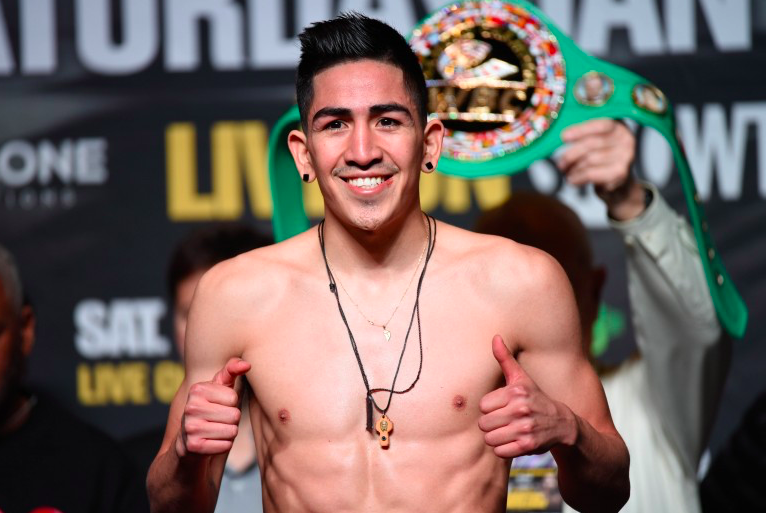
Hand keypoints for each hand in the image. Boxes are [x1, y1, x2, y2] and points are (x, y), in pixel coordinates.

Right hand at [176, 357, 250, 456]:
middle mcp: (190, 407)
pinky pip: (225, 446)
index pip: (233, 397)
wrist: (189, 442)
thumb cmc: (212, 410)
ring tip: (216, 430)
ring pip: (232, 431)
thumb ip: (231, 371)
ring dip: (229, 433)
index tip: (220, 405)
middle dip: (232, 420)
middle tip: (219, 421)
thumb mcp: (220, 388)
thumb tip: (246, 364)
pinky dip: (223, 446)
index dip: (232, 404)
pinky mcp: (193, 446)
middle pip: (234, 415)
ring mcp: (190, 428)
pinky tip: (212, 442)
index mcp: (197, 390)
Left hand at [479, 335, 576, 457]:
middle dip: (490, 425)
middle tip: (503, 421)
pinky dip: (503, 449)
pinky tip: (513, 442)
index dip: (490, 408)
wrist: (562, 423)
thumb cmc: (535, 398)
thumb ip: (505, 359)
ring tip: (507, 431)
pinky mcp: (528, 446)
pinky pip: (500, 451)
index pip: (483, 405)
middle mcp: (521, 409)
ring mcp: (525, 428)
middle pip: (484, 424)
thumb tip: (495, 336)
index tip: (501, 407)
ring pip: (489, 439)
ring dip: (495, 438)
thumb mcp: (521, 378)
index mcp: (516, 392)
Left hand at [558, 119, 645, 220]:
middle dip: (571, 154)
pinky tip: (572, 180)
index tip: (563, 137)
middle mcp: (625, 139)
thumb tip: (561, 137)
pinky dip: (578, 178)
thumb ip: (583, 136)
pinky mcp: (620, 173)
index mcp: (618, 126)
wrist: (619, 184)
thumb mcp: (596, 143)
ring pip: (590, 160)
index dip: (580, 130)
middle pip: (591, 144)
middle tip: (560, 163)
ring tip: (566, 172)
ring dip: (573, 168)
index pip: (600, 125)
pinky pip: (592, 174)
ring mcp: (625, 156)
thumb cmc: (603, 159)